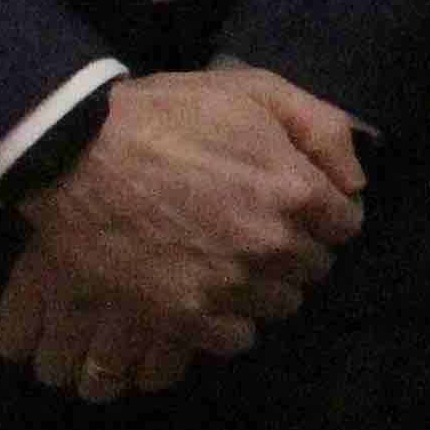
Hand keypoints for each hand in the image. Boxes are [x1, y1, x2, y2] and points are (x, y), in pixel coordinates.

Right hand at [0, 67, 367, 400]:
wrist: (75, 154)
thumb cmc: (168, 115)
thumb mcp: (257, 91)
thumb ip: (323, 130)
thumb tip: (355, 185)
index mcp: (296, 191)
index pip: (345, 226)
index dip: (322, 215)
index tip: (295, 208)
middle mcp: (272, 244)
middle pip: (312, 269)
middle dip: (294, 250)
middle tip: (255, 231)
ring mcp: (228, 285)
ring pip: (277, 305)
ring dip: (262, 286)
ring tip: (228, 261)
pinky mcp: (183, 317)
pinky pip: (236, 338)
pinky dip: (227, 320)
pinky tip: (206, 291)